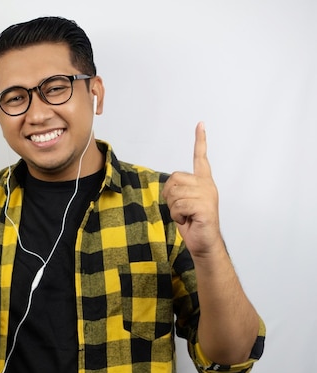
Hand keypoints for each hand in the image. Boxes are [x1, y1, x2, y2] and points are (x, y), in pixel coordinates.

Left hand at [162, 122, 222, 257]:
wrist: (204, 243)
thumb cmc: (193, 223)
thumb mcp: (183, 203)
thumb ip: (179, 190)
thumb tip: (171, 185)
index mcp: (203, 182)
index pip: (201, 158)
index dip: (200, 141)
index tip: (200, 124)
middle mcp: (207, 185)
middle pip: (174, 179)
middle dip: (170, 196)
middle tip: (181, 209)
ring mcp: (207, 196)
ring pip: (174, 194)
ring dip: (174, 209)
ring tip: (186, 216)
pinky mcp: (205, 208)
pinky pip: (178, 206)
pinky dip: (178, 216)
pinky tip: (189, 221)